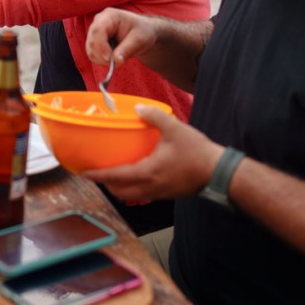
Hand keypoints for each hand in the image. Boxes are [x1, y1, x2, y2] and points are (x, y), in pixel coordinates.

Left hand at [83, 106, 222, 202]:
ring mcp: (159, 193)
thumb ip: (154, 117)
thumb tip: (138, 109)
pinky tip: (137, 174)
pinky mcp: (167, 194)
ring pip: (132, 196)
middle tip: (98, 173)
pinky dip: (134, 188)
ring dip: (120, 188)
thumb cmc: (196, 152)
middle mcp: (150, 187)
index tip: (84, 173)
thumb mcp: (174, 129)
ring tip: (114, 174)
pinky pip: (144, 194)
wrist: (219, 172)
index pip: (115, 177)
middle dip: (106, 185)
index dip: (98, 175)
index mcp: (147, 172)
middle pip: (120, 192)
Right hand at [85, 7, 159, 65]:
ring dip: (101, 59)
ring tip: (117, 59)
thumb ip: (127, 50)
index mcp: (110, 16)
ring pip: (90, 49)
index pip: (98, 30)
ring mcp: (95, 31)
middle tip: (117, 63)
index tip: (110, 60)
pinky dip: (100, 60)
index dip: (101, 46)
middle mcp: (99, 21)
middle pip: (92, 41)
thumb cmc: (143, 31)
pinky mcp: (94, 40)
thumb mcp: (139, 40)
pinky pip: (92, 53)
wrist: (143, 32)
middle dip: (102, 56)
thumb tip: (116, 61)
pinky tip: (112, 58)